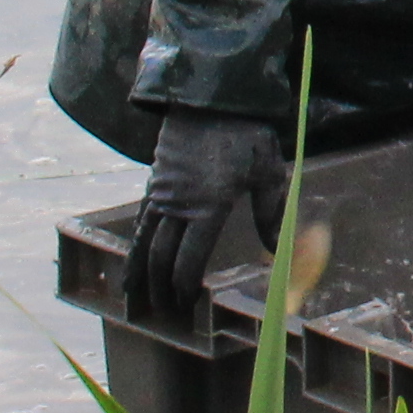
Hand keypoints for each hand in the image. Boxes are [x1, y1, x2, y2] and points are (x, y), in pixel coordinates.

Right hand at [126, 111, 292, 327]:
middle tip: (165, 316)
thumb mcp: (267, 170)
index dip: (184, 286)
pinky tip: (131, 264)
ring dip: (138, 275)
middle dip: (160, 289)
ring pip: (142, 242)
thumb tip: (281, 251)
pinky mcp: (152, 184)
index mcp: (206, 205)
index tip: (186, 307)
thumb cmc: (245, 132)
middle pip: (160, 257)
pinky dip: (132, 247)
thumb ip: (271, 212)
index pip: (188, 258)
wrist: (209, 95)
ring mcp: (160, 194)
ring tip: (135, 302)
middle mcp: (176, 204)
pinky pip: (139, 223)